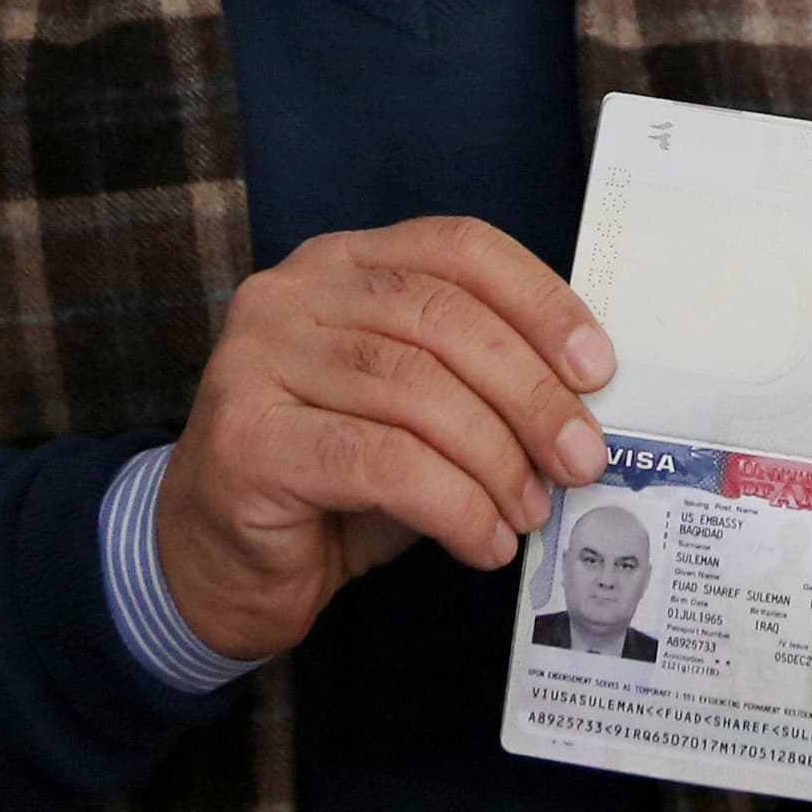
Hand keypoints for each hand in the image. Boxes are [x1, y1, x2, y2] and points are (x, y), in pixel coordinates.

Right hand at [155, 216, 615, 663]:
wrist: (214, 564)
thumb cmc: (330, 483)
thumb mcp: (413, 411)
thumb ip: (476, 382)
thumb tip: (583, 403)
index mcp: (340, 264)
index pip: (457, 248)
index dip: (539, 299)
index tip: (597, 367)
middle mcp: (289, 294)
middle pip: (441, 318)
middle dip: (530, 392)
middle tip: (581, 459)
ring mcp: (256, 361)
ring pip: (414, 389)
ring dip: (495, 458)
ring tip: (528, 511)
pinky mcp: (247, 440)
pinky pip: (380, 461)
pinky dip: (452, 504)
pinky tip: (481, 541)